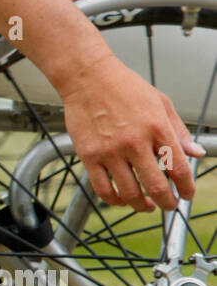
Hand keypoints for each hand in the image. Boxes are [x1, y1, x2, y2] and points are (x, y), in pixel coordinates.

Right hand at [59, 53, 205, 212]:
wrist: (89, 79)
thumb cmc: (124, 88)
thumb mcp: (160, 103)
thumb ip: (178, 131)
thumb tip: (196, 153)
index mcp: (157, 127)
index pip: (178, 167)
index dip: (187, 187)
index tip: (187, 194)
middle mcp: (135, 142)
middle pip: (156, 186)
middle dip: (167, 202)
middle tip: (169, 206)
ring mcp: (110, 152)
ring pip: (129, 192)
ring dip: (141, 205)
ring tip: (146, 205)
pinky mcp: (90, 157)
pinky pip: (103, 189)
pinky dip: (115, 200)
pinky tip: (122, 199)